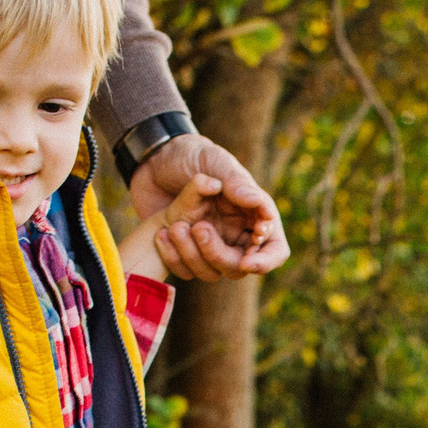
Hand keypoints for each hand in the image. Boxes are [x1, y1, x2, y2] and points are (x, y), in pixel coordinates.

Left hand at [126, 134, 288, 280]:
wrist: (153, 160)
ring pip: (211, 272)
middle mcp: (236, 235)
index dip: (264, 261)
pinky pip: (184, 270)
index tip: (247, 261)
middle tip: (199, 228)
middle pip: (240, 267)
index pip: (274, 250)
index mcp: (253, 215)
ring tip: (175, 225)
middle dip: (219, 254)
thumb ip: (237, 183)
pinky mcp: (186, 252)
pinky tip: (161, 234)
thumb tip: (264, 209)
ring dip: (192, 254)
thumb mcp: (214, 159)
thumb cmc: (190, 155)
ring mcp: (210, 245)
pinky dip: (172, 257)